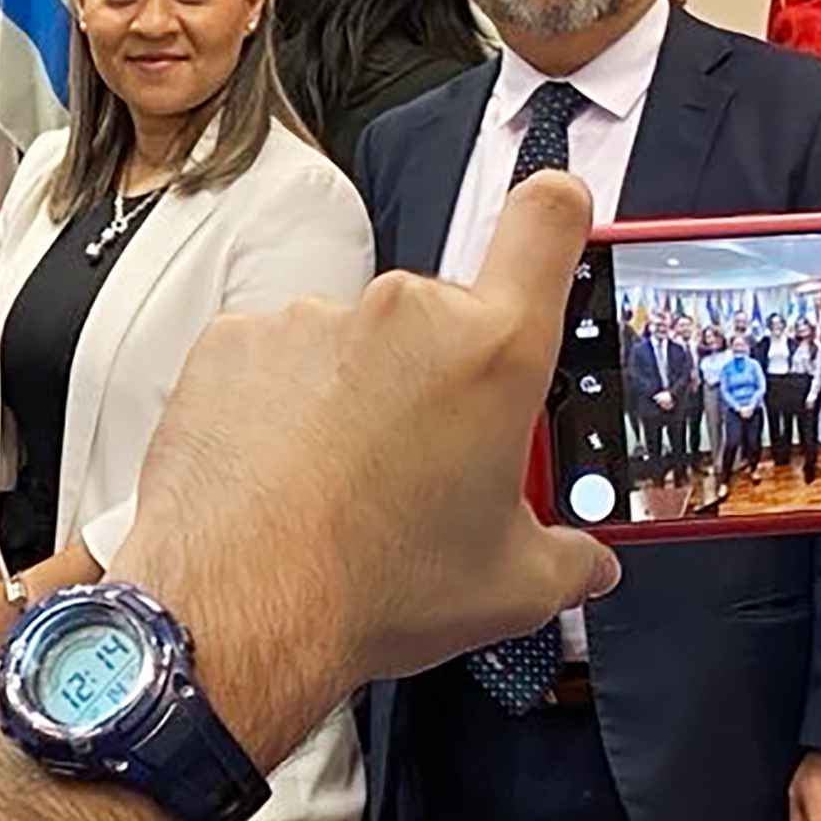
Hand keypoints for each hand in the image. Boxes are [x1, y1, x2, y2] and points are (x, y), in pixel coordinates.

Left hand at [102, 169, 621, 763]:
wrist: (233, 607)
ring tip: (339, 477)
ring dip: (356, 389)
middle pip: (442, 317)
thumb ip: (569, 557)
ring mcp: (311, 320)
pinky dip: (281, 400)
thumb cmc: (370, 587)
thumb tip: (587, 562)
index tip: (557, 220)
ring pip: (355, 341)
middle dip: (440, 375)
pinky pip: (276, 357)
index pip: (547, 222)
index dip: (558, 213)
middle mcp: (402, 315)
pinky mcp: (233, 340)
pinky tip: (281, 469)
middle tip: (424, 457)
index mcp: (491, 352)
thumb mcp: (512, 585)